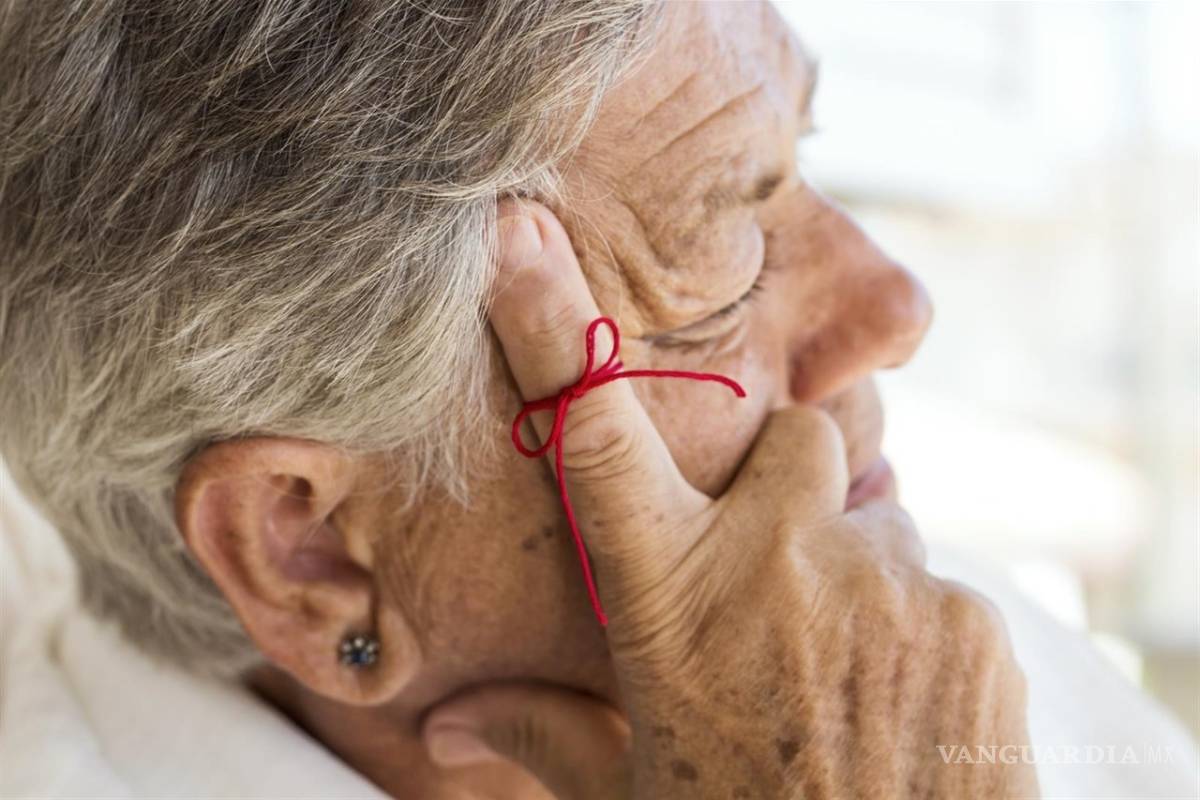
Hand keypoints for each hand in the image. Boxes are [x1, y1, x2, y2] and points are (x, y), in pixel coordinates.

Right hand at [422, 199, 1037, 798]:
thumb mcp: (628, 793)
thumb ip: (544, 735)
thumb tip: (444, 723)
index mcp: (672, 596)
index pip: (593, 435)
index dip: (552, 327)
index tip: (515, 239)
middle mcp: (778, 562)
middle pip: (794, 435)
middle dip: (785, 479)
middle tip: (774, 568)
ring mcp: (886, 581)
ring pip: (872, 514)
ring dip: (851, 565)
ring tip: (836, 661)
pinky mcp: (971, 617)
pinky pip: (935, 583)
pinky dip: (911, 623)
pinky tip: (894, 697)